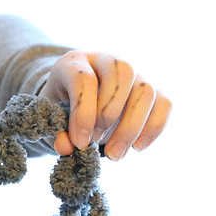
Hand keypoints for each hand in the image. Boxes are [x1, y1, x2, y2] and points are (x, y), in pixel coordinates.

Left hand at [39, 51, 170, 159]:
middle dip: (110, 112)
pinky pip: (165, 103)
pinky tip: (137, 148)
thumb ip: (55, 133)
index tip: (80, 143)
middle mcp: (107, 60)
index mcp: (74, 62)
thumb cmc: (60, 109)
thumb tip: (67, 147)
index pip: (84, 78)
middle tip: (94, 142)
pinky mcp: (152, 90)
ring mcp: (134, 73)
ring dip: (131, 127)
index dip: (83, 113)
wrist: (76, 105)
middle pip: (123, 72)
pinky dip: (154, 127)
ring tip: (114, 154)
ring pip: (146, 90)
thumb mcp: (50, 119)